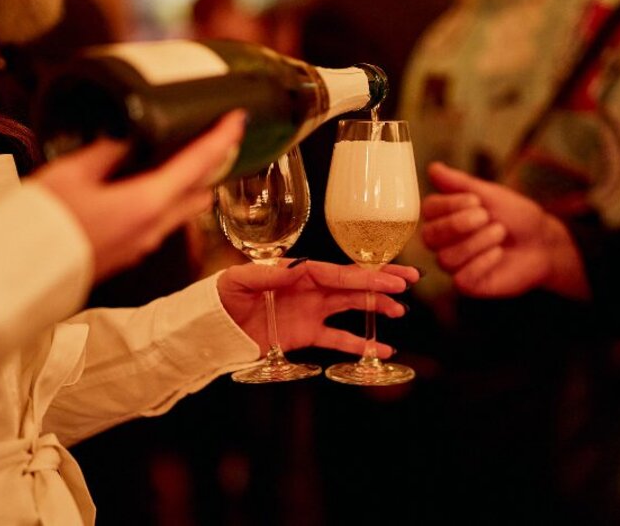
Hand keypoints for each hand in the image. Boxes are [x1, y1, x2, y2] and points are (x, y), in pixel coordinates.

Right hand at [32, 110, 244, 281]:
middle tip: (215, 139)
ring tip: (186, 159)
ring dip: (193, 185)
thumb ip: (106, 152)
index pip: (198, 165)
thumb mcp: (71, 173)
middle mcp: (155, 226)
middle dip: (213, 164)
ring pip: (184, 210)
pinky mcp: (131, 252)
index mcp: (147, 202)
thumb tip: (125, 138)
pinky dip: (170, 200)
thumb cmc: (44, 224)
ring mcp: (144, 243)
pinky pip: (163, 222)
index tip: (237, 121)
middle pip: (200, 190)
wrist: (22, 271)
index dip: (221, 140)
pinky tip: (152, 187)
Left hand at [217, 260, 419, 356]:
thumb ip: (268, 274)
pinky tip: (381, 349)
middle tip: (408, 281)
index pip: (338, 273)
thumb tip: (298, 269)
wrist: (210, 327)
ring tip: (399, 310)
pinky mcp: (307, 335)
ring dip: (375, 307)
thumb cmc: (221, 296)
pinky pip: (338, 339)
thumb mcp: (239, 280)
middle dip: (381, 283)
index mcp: (297, 273)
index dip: (366, 275)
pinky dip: (360, 344)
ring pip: (351, 307)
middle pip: (352, 284)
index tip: (390, 276)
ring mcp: (311, 312)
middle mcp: (309, 290)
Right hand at [420, 162, 588, 299]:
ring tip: (500, 232)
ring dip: (476, 243)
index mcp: (445, 216)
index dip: (448, 205)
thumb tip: (433, 167)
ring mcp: (455, 264)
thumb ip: (460, 183)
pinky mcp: (468, 284)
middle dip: (458, 225)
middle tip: (485, 216)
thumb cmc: (516, 216)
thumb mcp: (491, 194)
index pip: (428, 210)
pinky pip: (461, 278)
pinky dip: (480, 263)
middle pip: (430, 236)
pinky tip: (498, 253)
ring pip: (446, 258)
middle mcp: (444, 241)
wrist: (543, 243)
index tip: (475, 200)